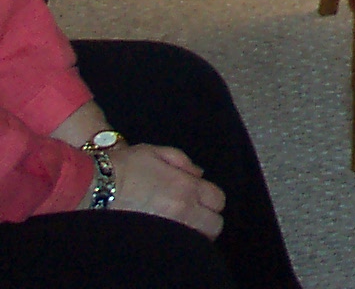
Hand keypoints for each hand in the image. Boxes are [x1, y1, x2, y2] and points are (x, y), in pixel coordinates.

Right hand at [103, 143, 224, 237]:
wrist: (91, 186)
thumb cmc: (123, 167)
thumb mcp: (155, 152)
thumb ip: (182, 161)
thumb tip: (198, 174)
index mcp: (186, 187)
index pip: (218, 200)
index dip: (212, 199)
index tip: (201, 198)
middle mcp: (181, 210)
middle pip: (213, 226)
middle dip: (208, 220)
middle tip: (195, 215)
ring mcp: (167, 228)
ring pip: (196, 240)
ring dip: (193, 233)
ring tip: (180, 225)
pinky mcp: (150, 241)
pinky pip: (173, 247)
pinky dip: (174, 242)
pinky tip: (164, 234)